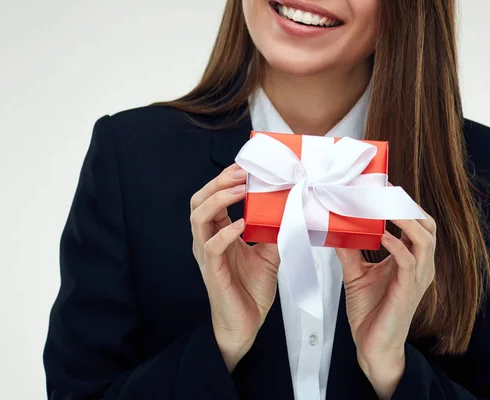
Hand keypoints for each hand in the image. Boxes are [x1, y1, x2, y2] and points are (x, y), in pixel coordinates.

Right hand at [190, 163, 280, 372]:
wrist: (247, 324)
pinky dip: (225, 232)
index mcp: (218, 231)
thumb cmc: (251, 288)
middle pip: (199, 200)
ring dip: (219, 199)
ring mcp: (207, 254)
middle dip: (218, 182)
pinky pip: (211, 246)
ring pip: (198, 217)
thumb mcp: (269, 252)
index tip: (245, 166)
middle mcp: (207, 239)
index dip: (224, 179)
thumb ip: (274, 229)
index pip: (212, 197)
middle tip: (241, 172)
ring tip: (241, 190)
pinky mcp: (212, 271)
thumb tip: (291, 206)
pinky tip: (241, 224)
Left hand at [335, 184, 436, 397]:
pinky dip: (395, 243)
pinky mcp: (409, 290)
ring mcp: (418, 278)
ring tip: (384, 205)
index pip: (416, 224)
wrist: (373, 347)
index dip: (403, 204)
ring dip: (405, 218)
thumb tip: (335, 226)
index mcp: (411, 259)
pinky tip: (380, 234)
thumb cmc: (370, 311)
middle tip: (385, 190)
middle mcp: (420, 266)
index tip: (383, 187)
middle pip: (427, 225)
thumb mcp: (356, 273)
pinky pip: (408, 260)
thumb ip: (350, 250)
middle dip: (408, 205)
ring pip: (424, 238)